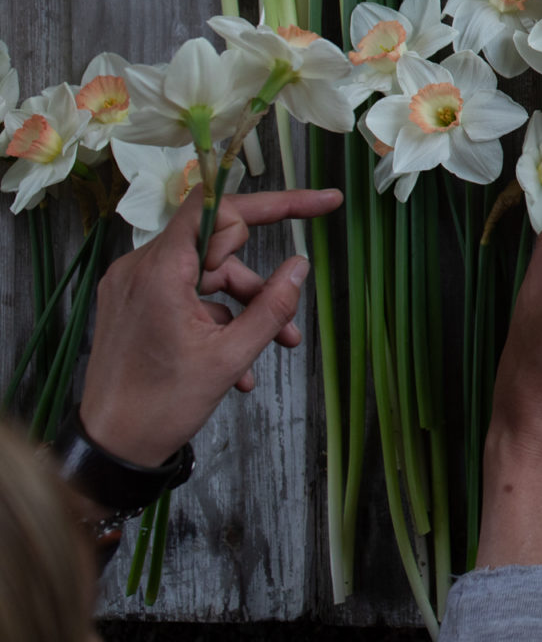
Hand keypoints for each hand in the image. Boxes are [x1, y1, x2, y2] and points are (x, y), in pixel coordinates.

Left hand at [79, 187, 342, 467]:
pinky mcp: (133, 305)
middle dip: (259, 279)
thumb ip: (271, 306)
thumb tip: (300, 267)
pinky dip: (218, 318)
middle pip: (219, 246)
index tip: (322, 203)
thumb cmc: (160, 407)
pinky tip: (238, 361)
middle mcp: (140, 269)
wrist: (110, 449)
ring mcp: (134, 287)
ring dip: (244, 305)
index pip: (221, 207)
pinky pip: (188, 295)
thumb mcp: (230, 357)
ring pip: (208, 275)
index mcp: (160, 271)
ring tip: (275, 346)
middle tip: (288, 316)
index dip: (276, 202)